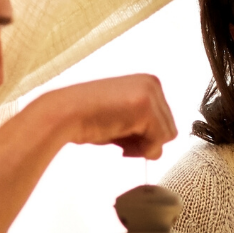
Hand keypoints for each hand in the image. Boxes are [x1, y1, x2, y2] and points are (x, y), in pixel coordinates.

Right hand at [38, 74, 176, 159]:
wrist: (64, 114)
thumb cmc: (86, 118)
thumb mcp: (122, 118)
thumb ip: (142, 127)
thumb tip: (157, 149)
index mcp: (147, 82)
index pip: (165, 119)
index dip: (147, 135)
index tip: (125, 138)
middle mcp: (152, 84)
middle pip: (169, 127)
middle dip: (147, 142)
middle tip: (123, 145)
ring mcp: (150, 94)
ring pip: (167, 135)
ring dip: (145, 147)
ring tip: (121, 144)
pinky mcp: (145, 108)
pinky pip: (159, 141)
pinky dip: (143, 150)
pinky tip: (122, 146)